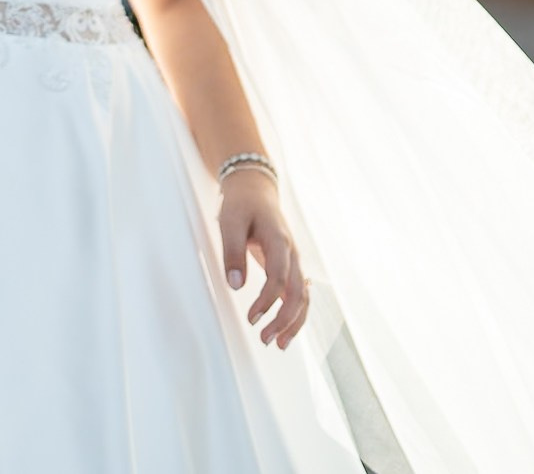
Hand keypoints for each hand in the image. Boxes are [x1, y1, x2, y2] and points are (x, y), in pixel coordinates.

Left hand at [219, 170, 308, 348]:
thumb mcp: (230, 221)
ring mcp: (294, 261)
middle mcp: (292, 253)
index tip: (252, 318)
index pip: (278, 277)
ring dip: (293, 322)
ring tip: (279, 344)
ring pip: (303, 297)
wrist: (255, 190)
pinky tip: (285, 330)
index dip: (267, 300)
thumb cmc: (241, 205)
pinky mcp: (290, 266)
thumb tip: (235, 285)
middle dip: (284, 320)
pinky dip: (295, 314)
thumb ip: (233, 252)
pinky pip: (299, 294)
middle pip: (298, 293)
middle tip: (266, 339)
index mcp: (279, 240)